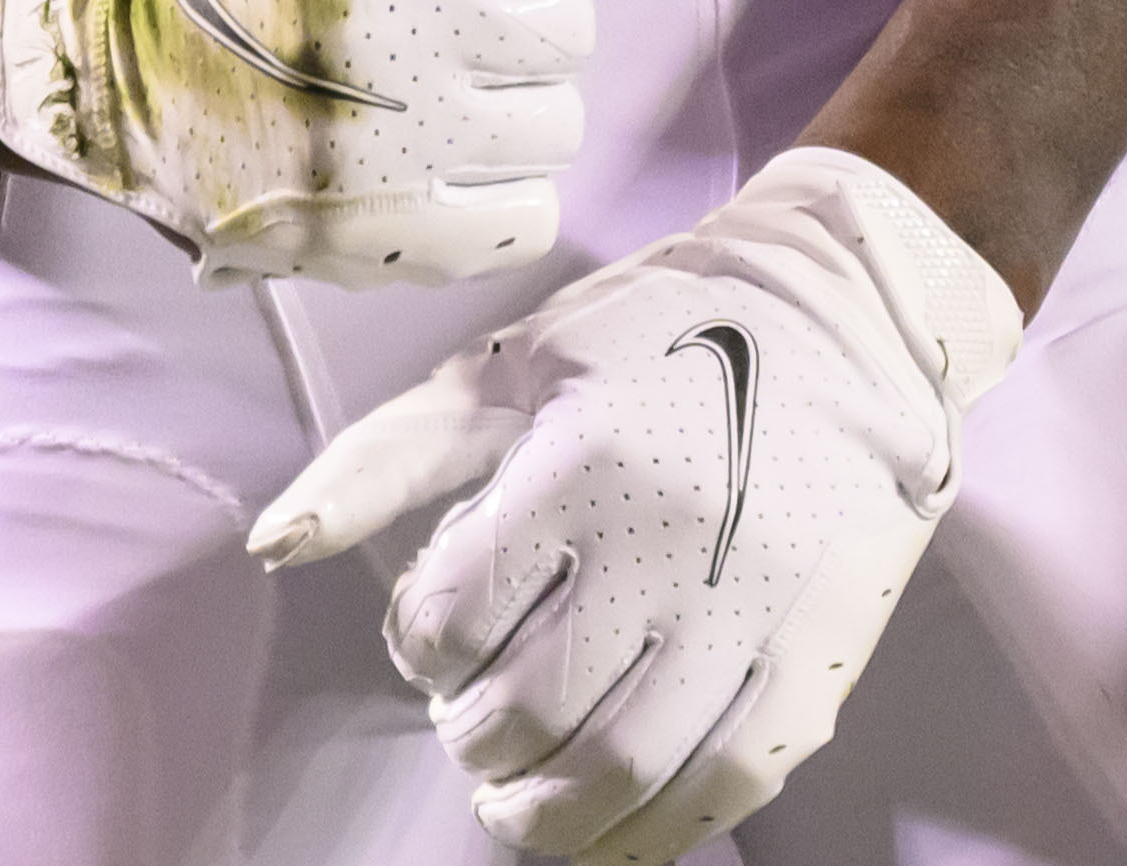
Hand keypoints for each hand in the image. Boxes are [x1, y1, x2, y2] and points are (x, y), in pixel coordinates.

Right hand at [0, 0, 625, 281]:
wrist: (101, 43)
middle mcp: (379, 30)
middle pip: (566, 31)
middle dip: (511, 13)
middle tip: (423, 8)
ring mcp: (374, 146)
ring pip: (553, 127)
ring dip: (504, 105)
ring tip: (418, 82)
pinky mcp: (365, 238)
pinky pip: (524, 220)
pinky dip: (492, 194)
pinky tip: (427, 156)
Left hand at [247, 145, 1024, 862]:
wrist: (851, 313)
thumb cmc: (659, 337)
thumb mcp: (510, 368)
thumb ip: (386, 458)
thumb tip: (276, 546)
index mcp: (583, 461)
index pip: (450, 619)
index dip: (420, 647)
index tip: (437, 635)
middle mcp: (671, 540)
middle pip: (531, 714)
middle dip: (476, 743)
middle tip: (475, 728)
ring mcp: (754, 607)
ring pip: (625, 773)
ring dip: (548, 816)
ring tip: (522, 804)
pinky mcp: (821, 656)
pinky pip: (726, 787)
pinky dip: (653, 833)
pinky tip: (612, 829)